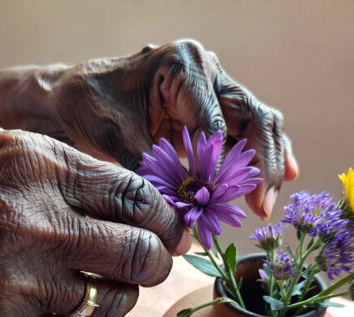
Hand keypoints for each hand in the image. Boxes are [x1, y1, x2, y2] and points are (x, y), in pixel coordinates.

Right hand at [0, 127, 184, 316]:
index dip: (164, 215)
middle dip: (156, 259)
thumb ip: (56, 166)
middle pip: (139, 253)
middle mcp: (34, 222)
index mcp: (35, 165)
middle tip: (150, 260)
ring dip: (117, 294)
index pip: (136, 196)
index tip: (167, 226)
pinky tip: (64, 306)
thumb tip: (119, 194)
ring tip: (102, 282)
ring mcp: (16, 280)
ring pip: (110, 301)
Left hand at [48, 39, 298, 218]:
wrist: (72, 99)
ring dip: (266, 165)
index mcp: (185, 64)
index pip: (215, 121)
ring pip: (256, 126)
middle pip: (251, 117)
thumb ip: (150, 172)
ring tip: (266, 204)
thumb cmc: (89, 107)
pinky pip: (245, 134)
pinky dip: (260, 157)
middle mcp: (208, 72)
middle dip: (260, 165)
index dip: (220, 166)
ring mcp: (213, 90)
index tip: (217, 201)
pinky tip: (280, 179)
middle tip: (262, 206)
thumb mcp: (114, 137)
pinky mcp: (211, 112)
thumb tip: (178, 213)